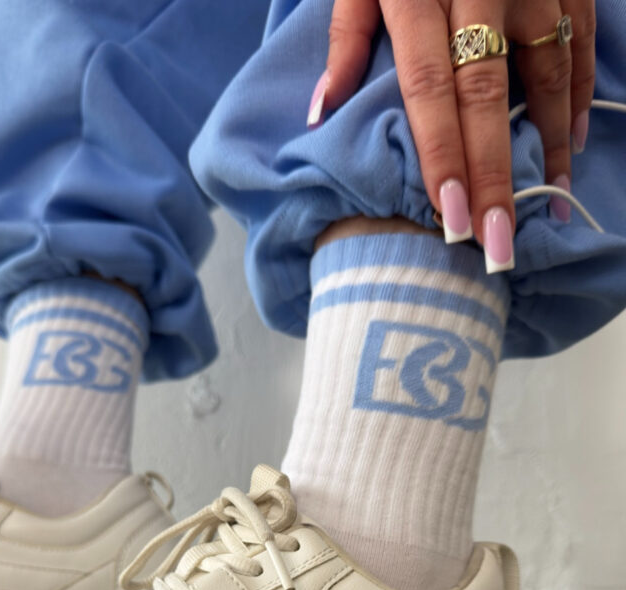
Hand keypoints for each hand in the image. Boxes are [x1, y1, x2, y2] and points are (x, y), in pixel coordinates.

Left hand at [310, 0, 595, 265]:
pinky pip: (580, 38)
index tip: (451, 218)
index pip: (430, 89)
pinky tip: (575, 139)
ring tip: (548, 201)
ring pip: (546, 70)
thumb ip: (344, 35)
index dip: (443, 156)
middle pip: (488, 95)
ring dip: (549, 145)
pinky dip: (579, 92)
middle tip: (499, 245)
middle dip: (495, 175)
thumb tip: (319, 112)